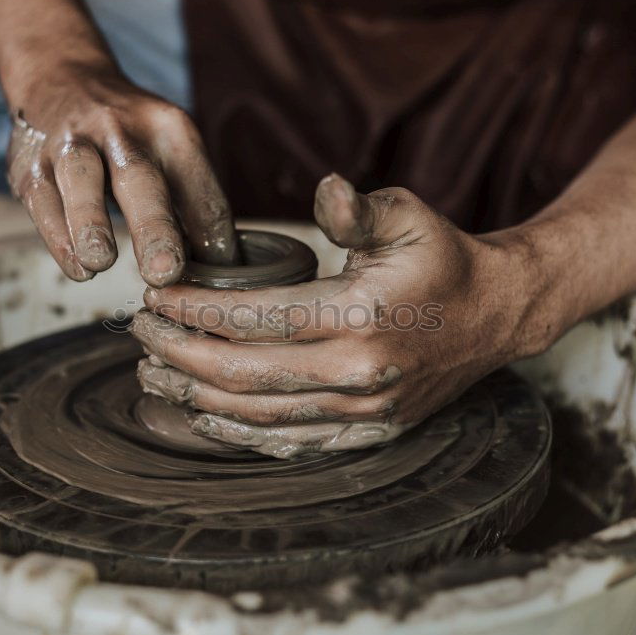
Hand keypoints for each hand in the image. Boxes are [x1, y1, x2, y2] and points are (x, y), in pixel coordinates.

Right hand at [7, 71, 237, 284]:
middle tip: (164, 272)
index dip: (212, 237)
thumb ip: (192, 206)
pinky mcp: (31, 164)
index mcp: (170, 130)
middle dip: (154, 228)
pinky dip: (59, 237)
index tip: (217, 276)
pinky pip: (43, 201)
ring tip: (101, 263)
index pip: (199, 188)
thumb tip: (219, 268)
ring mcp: (72, 143)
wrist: (60, 78)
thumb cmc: (129, 136)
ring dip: (91, 223)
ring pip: (81, 179)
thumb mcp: (169, 150)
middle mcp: (121, 130)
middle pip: (142, 180)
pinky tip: (79, 268)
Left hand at [129, 174, 538, 457]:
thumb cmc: (443, 259)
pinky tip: (204, 416)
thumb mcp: (406, 214)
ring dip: (194, 397)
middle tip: (139, 331)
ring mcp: (363, 411)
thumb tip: (324, 191)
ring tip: (154, 373)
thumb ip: (357, 207)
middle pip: (240, 374)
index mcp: (359, 314)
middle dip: (177, 353)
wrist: (496, 314)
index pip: (252, 318)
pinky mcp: (368, 433)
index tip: (156, 294)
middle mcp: (357, 373)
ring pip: (256, 416)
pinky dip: (239, 433)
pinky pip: (291, 444)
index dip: (194, 308)